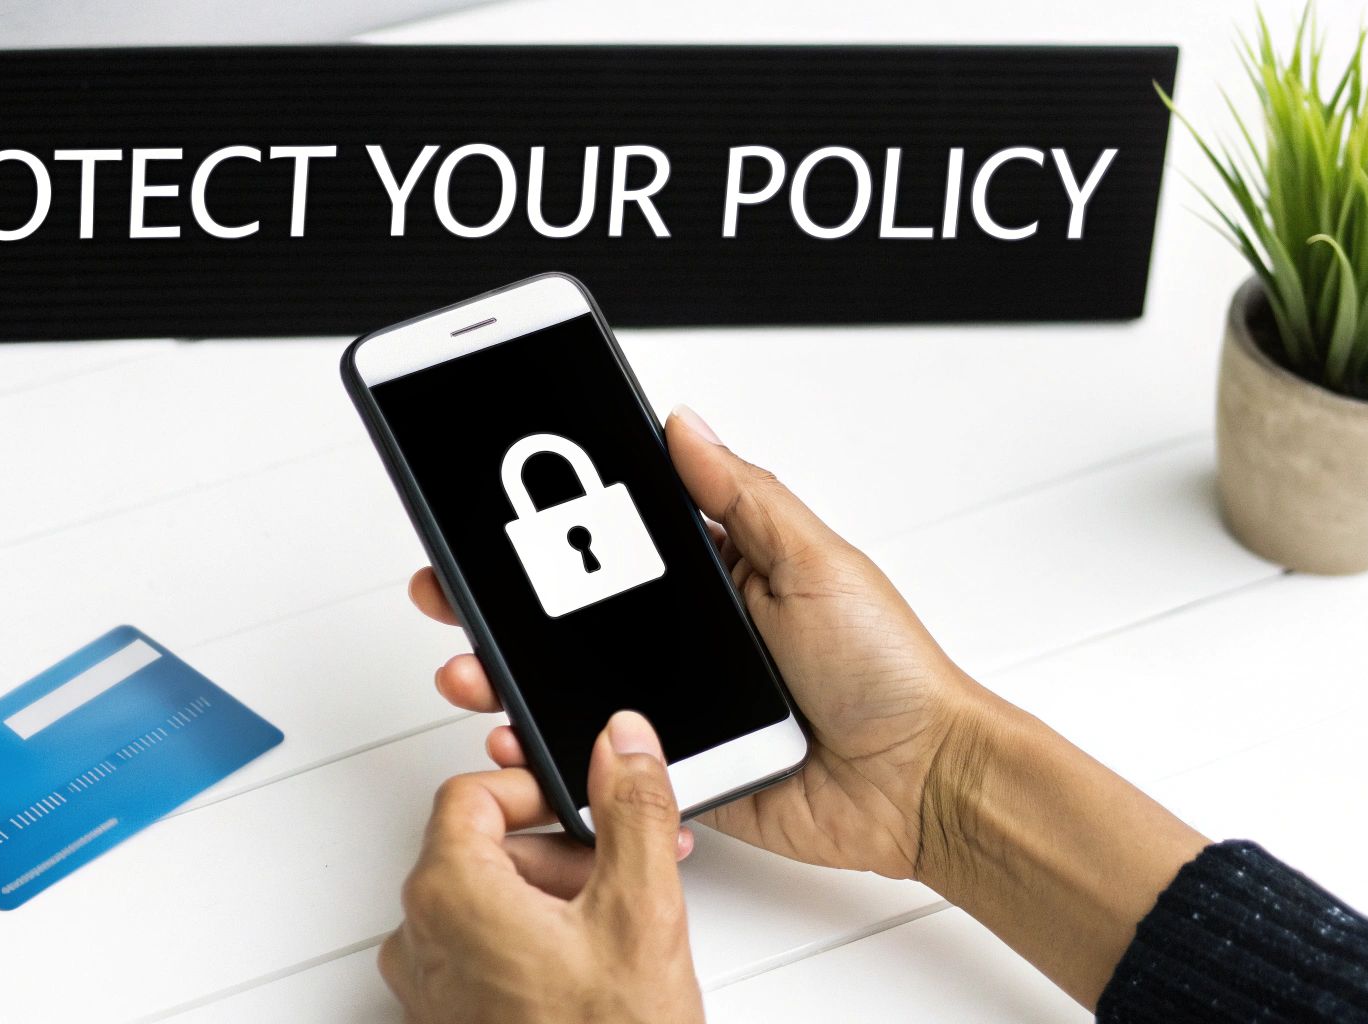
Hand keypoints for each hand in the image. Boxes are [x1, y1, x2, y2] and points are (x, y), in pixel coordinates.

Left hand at [379, 711, 704, 1023]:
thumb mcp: (641, 911)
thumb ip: (632, 808)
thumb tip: (621, 740)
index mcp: (450, 894)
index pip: (470, 794)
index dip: (534, 788)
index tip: (582, 805)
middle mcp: (420, 939)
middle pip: (477, 847)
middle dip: (556, 848)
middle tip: (618, 869)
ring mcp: (429, 989)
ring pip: (482, 902)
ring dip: (549, 895)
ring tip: (615, 926)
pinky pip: (479, 954)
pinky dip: (531, 942)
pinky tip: (589, 969)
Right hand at [410, 404, 978, 879]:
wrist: (921, 783)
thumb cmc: (890, 670)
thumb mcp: (814, 560)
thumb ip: (741, 496)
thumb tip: (683, 424)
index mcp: (717, 577)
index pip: (611, 543)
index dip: (547, 529)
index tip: (487, 514)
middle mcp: (685, 640)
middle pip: (569, 615)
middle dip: (497, 604)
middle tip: (446, 592)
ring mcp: (673, 706)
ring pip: (568, 686)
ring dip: (505, 676)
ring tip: (469, 668)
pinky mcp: (672, 769)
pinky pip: (596, 758)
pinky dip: (547, 752)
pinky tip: (514, 740)